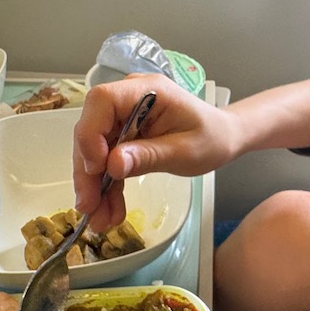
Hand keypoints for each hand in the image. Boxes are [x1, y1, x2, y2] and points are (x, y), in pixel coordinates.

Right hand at [73, 78, 237, 228]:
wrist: (222, 138)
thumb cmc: (210, 138)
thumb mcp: (185, 151)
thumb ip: (149, 156)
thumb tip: (112, 165)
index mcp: (146, 91)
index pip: (102, 101)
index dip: (91, 132)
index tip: (98, 168)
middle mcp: (128, 99)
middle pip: (91, 129)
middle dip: (88, 171)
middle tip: (89, 207)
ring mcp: (123, 118)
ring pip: (93, 150)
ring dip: (94, 185)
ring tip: (99, 219)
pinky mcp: (122, 135)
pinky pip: (106, 160)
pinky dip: (106, 186)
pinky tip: (108, 211)